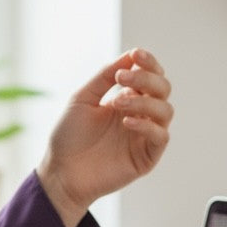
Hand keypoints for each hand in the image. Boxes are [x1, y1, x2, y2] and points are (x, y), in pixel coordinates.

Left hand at [36, 48, 172, 226]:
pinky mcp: (147, 157)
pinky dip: (147, 125)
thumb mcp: (82, 98)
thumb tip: (130, 56)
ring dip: (144, 100)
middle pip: (163, 89)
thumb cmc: (69, 136)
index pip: (150, 76)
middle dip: (146, 78)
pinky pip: (161, 136)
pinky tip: (126, 122)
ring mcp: (144, 135)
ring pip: (165, 110)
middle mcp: (140, 114)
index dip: (148, 63)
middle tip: (122, 79)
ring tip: (117, 102)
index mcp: (127, 99)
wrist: (61, 172)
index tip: (136, 55)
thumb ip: (104, 76)